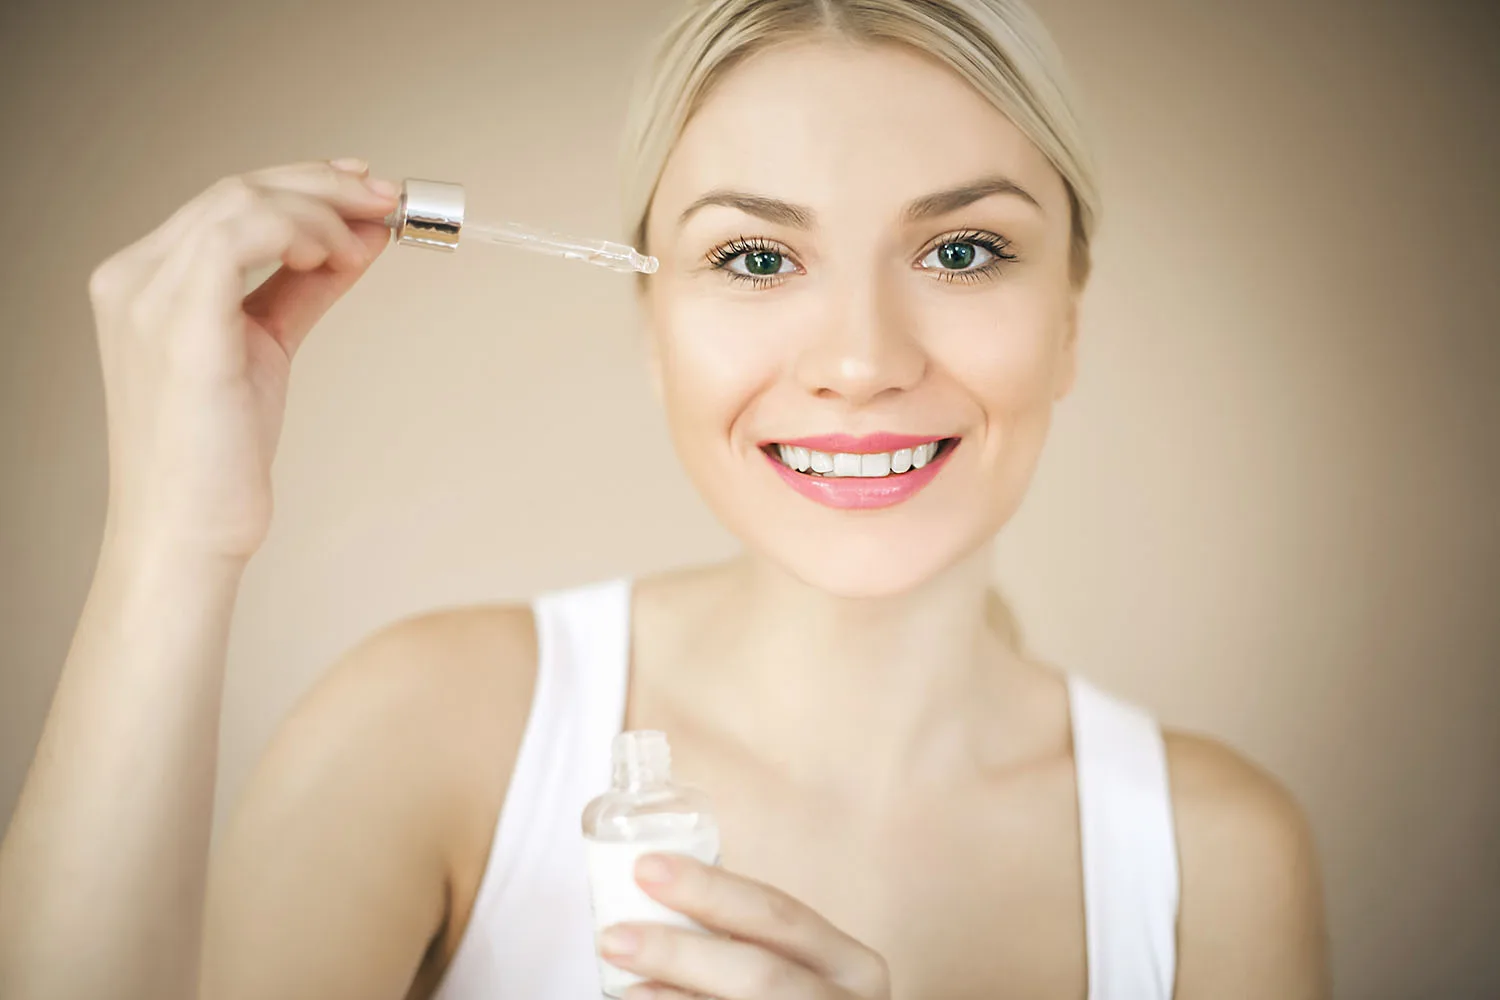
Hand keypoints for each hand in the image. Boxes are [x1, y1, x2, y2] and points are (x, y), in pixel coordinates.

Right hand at [87, 159, 398, 562]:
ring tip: (360, 247)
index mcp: (143, 279)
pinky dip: (297, 232)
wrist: (189, 531)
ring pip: (241, 200)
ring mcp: (148, 298)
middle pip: (236, 188)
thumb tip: (360, 241)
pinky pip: (236, 237)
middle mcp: (133, 278)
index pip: (227, 200)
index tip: (366, 187)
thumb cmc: (220, 452)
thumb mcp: (267, 346)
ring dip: (320, 211)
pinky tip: (330, 257)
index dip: (304, 182)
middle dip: (325, 184)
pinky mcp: (179, 326)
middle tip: (388, 200)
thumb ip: (303, 287)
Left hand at [600, 854, 891, 999]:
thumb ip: (745, 941)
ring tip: (622, 988)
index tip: (646, 868)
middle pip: (759, 974)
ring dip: (672, 999)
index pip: (779, 914)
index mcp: (851, 965)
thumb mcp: (797, 971)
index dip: (711, 889)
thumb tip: (653, 896)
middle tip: (615, 937)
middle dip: (680, 952)